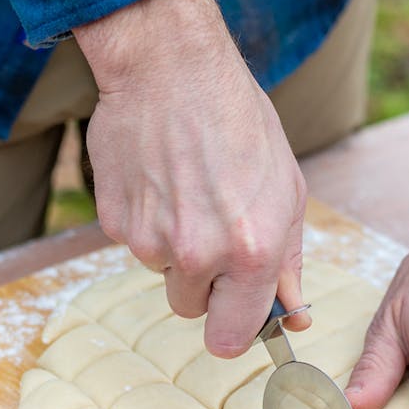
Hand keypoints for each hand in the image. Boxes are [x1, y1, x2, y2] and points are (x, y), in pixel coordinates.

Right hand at [73, 0, 308, 357]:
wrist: (172, 68)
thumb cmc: (241, 126)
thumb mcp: (287, 194)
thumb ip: (287, 265)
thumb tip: (291, 315)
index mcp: (251, 252)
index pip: (230, 339)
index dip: (232, 332)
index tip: (232, 319)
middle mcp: (199, 255)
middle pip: (191, 311)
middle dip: (204, 288)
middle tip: (214, 235)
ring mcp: (151, 241)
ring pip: (164, 275)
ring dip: (176, 252)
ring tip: (189, 196)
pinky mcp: (116, 223)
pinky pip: (136, 246)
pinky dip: (150, 225)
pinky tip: (163, 185)